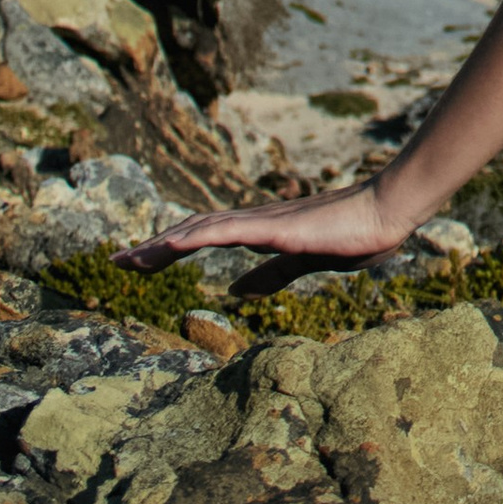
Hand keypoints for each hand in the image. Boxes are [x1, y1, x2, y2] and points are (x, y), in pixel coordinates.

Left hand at [125, 179, 417, 301]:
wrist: (387, 211)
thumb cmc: (354, 233)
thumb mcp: (304, 262)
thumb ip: (271, 275)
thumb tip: (236, 292)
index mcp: (261, 231)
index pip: (204, 236)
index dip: (169, 248)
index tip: (136, 262)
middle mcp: (255, 221)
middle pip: (193, 230)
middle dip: (152, 247)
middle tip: (115, 262)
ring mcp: (265, 221)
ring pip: (202, 228)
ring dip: (164, 242)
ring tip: (131, 258)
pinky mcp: (277, 227)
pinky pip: (229, 232)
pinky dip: (196, 237)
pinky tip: (173, 245)